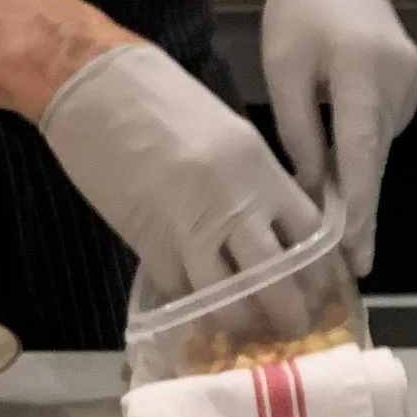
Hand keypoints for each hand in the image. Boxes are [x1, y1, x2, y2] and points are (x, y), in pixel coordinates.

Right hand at [39, 39, 319, 299]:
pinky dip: (196, 306)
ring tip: (246, 328)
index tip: (321, 289)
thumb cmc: (162, 101)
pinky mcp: (151, 247)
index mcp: (260, 171)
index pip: (311, 235)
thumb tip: (274, 229)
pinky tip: (202, 311)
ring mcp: (191, 230)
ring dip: (242, 322)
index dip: (320, 270)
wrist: (95, 89)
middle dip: (290, 313)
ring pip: (231, 300)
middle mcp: (234, 205)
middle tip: (290, 327)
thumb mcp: (230, 136)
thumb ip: (257, 184)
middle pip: (279, 280)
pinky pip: (185, 292)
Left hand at [260, 0, 416, 277]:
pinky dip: (364, 153)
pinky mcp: (409, 84)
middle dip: (361, 211)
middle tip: (352, 263)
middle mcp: (396, 81)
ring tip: (341, 229)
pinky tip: (344, 173)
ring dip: (360, 182)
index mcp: (363, 71)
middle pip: (375, 158)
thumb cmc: (300, 11)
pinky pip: (382, 130)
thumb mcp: (284, 68)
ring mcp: (409, 83)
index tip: (354, 250)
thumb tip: (312, 188)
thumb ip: (299, 130)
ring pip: (379, 147)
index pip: (361, 152)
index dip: (358, 206)